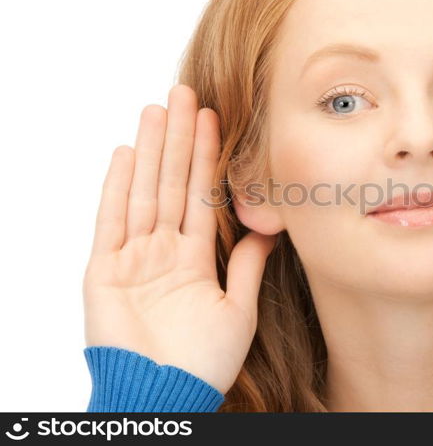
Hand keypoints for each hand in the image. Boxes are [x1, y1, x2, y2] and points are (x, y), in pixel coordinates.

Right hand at [82, 84, 276, 394]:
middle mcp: (164, 250)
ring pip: (144, 191)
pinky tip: (124, 153)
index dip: (208, 158)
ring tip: (157, 109)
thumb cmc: (204, 363)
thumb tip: (271, 230)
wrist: (167, 396)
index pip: (203, 195)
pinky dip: (116, 188)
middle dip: (179, 139)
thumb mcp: (238, 309)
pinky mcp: (104, 270)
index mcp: (195, 258)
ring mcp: (133, 257)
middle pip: (173, 183)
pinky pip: (110, 221)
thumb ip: (249, 267)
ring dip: (150, 151)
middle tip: (184, 93)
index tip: (216, 119)